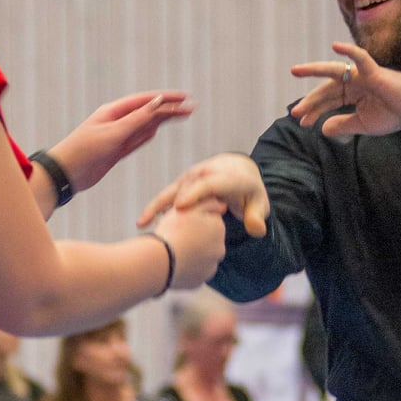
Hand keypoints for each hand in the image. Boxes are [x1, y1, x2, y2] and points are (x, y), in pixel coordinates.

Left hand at [50, 91, 193, 194]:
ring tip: (181, 114)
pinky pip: (136, 140)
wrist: (66, 174)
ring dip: (162, 119)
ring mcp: (116, 136)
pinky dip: (148, 134)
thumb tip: (158, 102)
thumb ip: (137, 120)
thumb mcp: (113, 134)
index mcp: (113, 112)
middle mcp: (116, 121)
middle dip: (170, 109)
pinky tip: (157, 128)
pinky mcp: (116, 151)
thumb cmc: (84, 151)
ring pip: (145, 125)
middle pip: (148, 112)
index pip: (146, 101)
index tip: (185, 97)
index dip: (167, 98)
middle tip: (191, 108)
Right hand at [138, 152, 269, 238]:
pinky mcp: (181, 184)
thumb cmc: (249, 192)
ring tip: (143, 225)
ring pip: (172, 191)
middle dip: (171, 203)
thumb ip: (257, 217)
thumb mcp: (258, 203)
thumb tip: (256, 230)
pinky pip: (167, 196)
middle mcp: (206, 173)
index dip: (195, 194)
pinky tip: (142, 224)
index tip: (180, 207)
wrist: (237, 170)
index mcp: (227, 176)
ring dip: (156, 206)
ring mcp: (191, 178)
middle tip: (160, 224)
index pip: (209, 183)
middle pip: (185, 187)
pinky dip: (155, 208)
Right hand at [151, 203, 226, 289]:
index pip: (207, 221)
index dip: (191, 220)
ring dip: (189, 254)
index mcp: (219, 228)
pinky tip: (172, 264)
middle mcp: (219, 249)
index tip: (179, 223)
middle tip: (174, 237)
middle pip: (204, 240)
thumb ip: (208, 203)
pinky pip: (191, 272)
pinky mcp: (198, 282)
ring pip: (199, 257)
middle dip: (193, 238)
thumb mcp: (189, 208)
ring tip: (171, 251)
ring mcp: (209, 267)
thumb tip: (223, 205)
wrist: (159, 261)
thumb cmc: (172, 231)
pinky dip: (184, 268)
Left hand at [291, 42, 400, 137]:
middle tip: (296, 112)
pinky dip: (350, 50)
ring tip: (295, 71)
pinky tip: (335, 46)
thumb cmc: (394, 114)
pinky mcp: (373, 71)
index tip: (301, 122)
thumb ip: (343, 125)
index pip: (328, 100)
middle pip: (327, 89)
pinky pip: (361, 58)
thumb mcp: (363, 124)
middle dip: (311, 101)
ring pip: (334, 71)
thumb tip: (323, 129)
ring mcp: (362, 75)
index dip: (314, 110)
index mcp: (353, 94)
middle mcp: (355, 82)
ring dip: (314, 70)